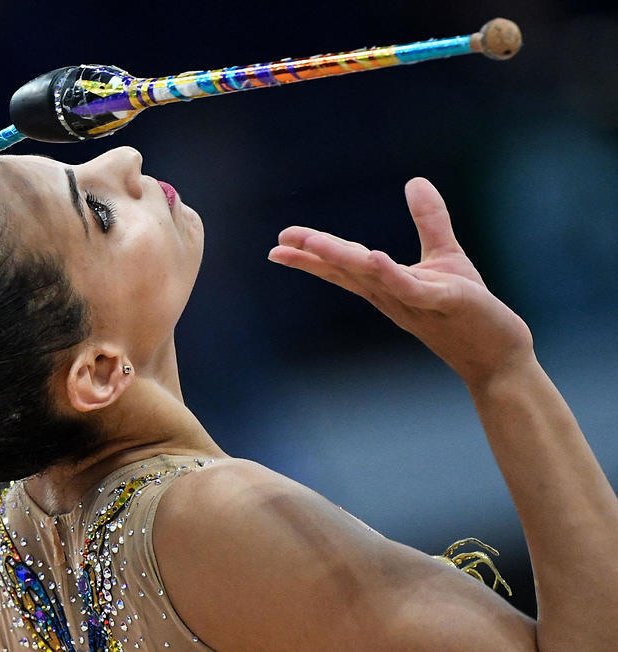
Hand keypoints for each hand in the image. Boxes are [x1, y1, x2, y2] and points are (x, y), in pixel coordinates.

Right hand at [268, 178, 533, 387]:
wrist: (499, 355)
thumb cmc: (469, 310)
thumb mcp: (444, 257)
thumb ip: (428, 219)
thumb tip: (414, 180)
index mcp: (386, 286)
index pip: (342, 268)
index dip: (311, 256)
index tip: (278, 246)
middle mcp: (391, 296)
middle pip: (346, 271)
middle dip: (313, 256)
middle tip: (280, 244)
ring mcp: (414, 301)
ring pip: (370, 277)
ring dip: (341, 259)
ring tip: (313, 242)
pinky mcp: (444, 303)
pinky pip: (412, 288)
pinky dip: (391, 274)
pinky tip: (374, 258)